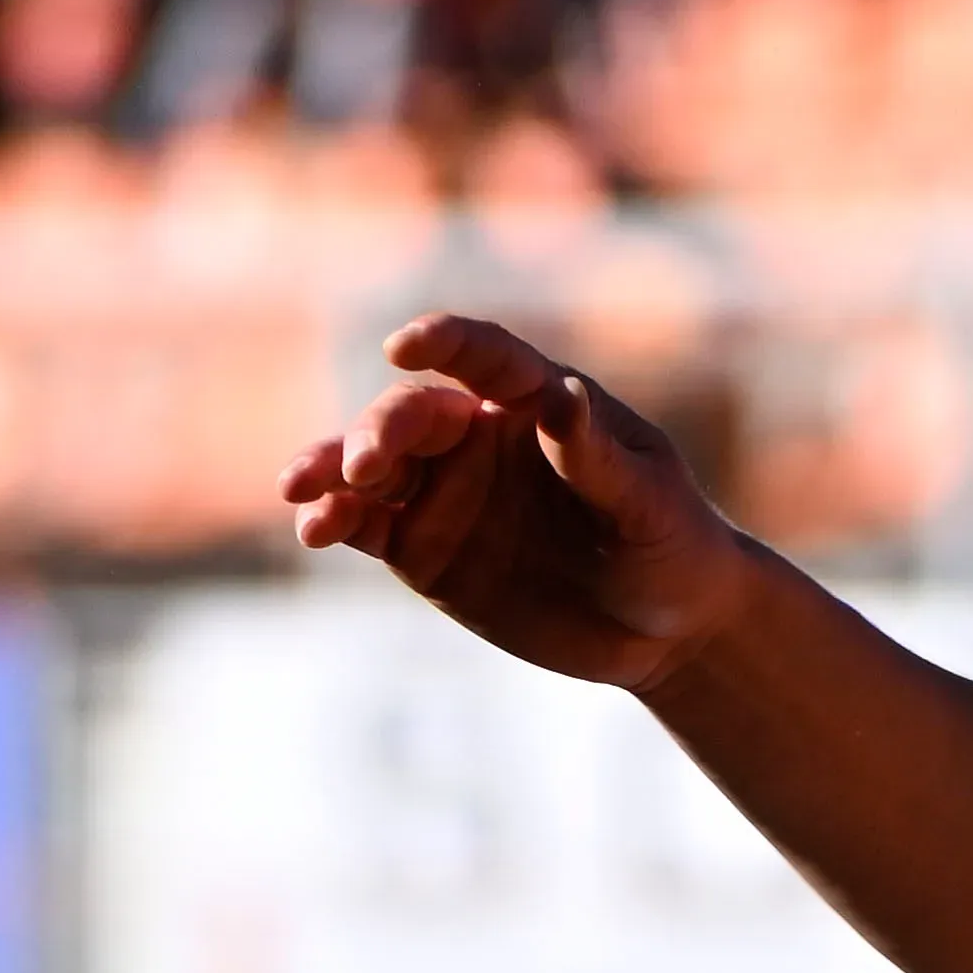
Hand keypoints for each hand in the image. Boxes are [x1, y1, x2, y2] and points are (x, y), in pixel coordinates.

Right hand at [282, 312, 773, 691]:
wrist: (665, 628)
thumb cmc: (672, 545)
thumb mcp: (650, 505)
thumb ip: (599, 459)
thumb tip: (563, 398)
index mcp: (535, 402)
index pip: (483, 358)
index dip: (443, 343)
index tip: (404, 347)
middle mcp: (477, 436)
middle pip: (410, 416)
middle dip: (379, 433)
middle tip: (368, 466)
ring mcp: (443, 491)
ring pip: (370, 467)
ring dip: (330, 470)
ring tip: (301, 492)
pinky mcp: (421, 547)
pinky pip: (365, 524)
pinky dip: (334, 520)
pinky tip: (314, 528)